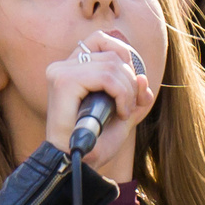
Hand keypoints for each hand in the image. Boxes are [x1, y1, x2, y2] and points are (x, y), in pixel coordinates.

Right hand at [44, 31, 156, 183]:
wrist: (77, 164)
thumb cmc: (95, 142)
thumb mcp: (122, 114)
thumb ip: (134, 95)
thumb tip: (143, 79)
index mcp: (72, 68)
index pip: (102, 40)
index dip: (125, 55)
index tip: (132, 84)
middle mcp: (63, 66)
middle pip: (112, 52)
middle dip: (130, 80)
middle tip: (129, 106)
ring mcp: (61, 72)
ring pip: (112, 65)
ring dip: (128, 91)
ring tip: (124, 112)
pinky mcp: (63, 82)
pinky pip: (106, 77)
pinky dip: (121, 95)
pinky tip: (120, 113)